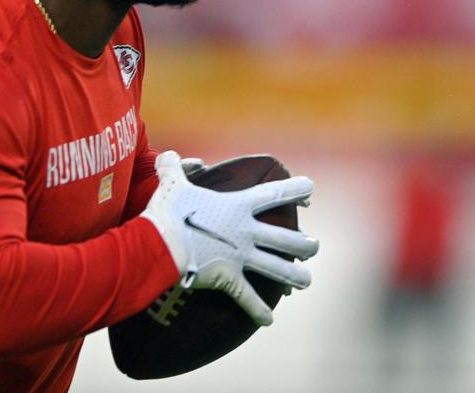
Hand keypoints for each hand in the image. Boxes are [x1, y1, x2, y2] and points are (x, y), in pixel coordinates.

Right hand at [141, 151, 318, 325]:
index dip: (295, 190)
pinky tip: (269, 320)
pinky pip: (248, 298)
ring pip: (276, 268)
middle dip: (304, 244)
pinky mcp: (229, 279)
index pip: (274, 194)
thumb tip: (168, 154)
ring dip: (295, 276)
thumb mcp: (171, 184)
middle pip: (285, 238)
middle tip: (314, 247)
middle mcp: (246, 232)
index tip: (311, 189)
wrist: (160, 244)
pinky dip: (258, 310)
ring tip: (307, 281)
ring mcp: (240, 257)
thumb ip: (172, 167)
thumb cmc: (168, 211)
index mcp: (238, 206)